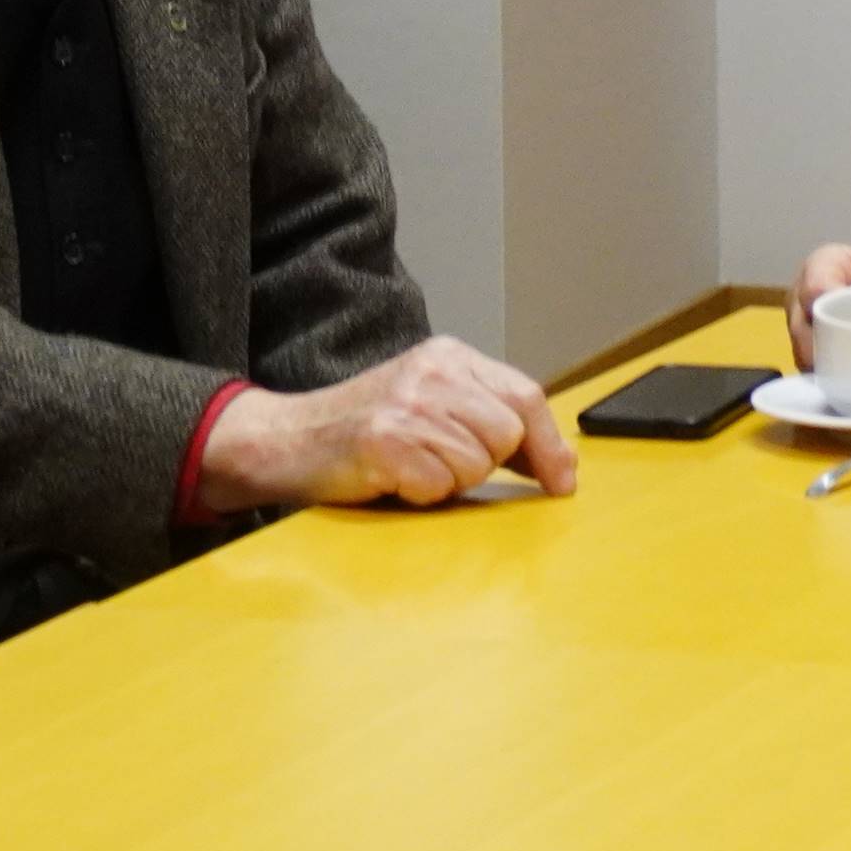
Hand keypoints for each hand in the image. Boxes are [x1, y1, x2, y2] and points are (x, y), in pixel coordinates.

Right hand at [200, 339, 577, 511]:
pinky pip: (440, 485)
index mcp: (448, 356)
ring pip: (477, 462)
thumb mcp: (429, 404)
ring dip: (450, 481)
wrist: (287, 439)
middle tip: (440, 463)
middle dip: (485, 463)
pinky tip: (392, 478)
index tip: (563, 481)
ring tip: (411, 467)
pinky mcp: (385, 440)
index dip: (550, 445)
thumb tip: (557, 462)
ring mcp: (408, 403)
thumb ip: (486, 420)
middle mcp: (432, 372)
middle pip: (508, 434)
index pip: (526, 395)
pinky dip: (421, 494)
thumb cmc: (363, 430)